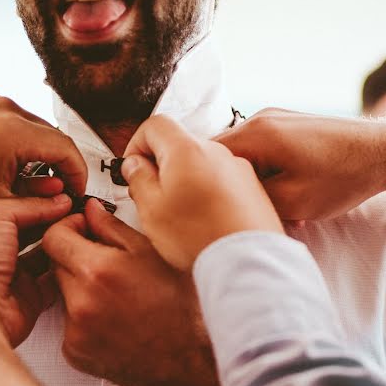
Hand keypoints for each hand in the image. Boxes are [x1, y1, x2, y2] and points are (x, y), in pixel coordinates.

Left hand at [0, 91, 86, 216]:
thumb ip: (37, 199)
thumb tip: (61, 196)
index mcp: (14, 131)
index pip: (66, 148)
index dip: (78, 172)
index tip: (77, 188)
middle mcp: (5, 108)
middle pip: (50, 136)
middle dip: (56, 163)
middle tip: (54, 190)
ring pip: (31, 126)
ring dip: (35, 150)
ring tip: (23, 178)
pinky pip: (10, 118)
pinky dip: (15, 138)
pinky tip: (3, 161)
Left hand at [0, 195, 72, 348]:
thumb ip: (26, 204)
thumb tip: (54, 201)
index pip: (12, 208)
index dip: (36, 200)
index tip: (60, 195)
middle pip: (31, 230)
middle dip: (52, 221)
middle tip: (74, 211)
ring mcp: (11, 275)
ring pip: (44, 254)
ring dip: (61, 244)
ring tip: (78, 231)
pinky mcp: (29, 296)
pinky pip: (54, 280)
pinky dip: (66, 270)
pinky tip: (75, 257)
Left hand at [43, 200, 220, 385]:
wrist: (191, 360)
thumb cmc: (181, 308)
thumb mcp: (153, 254)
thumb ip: (113, 228)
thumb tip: (91, 211)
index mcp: (97, 272)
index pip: (53, 237)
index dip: (68, 228)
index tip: (82, 230)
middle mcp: (81, 303)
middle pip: (56, 264)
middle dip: (77, 258)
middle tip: (109, 264)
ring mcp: (76, 331)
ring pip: (63, 294)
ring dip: (81, 289)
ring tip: (117, 296)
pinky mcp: (75, 352)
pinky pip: (69, 323)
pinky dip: (85, 318)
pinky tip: (114, 319)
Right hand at [121, 115, 282, 270]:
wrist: (246, 261)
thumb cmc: (199, 237)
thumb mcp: (151, 209)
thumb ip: (138, 179)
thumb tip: (135, 166)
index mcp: (186, 150)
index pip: (155, 125)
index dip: (137, 144)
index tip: (133, 167)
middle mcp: (216, 151)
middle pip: (179, 144)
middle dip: (161, 165)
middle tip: (152, 196)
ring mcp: (238, 168)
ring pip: (200, 164)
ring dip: (185, 181)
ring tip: (179, 214)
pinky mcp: (252, 188)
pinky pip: (221, 181)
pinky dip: (207, 194)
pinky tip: (204, 221)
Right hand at [213, 108, 385, 220]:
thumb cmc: (343, 177)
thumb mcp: (291, 201)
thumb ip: (250, 197)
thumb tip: (224, 198)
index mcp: (256, 133)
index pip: (205, 156)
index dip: (205, 184)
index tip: (215, 208)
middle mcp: (260, 118)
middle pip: (225, 157)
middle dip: (234, 187)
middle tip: (252, 212)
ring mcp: (276, 119)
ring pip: (247, 157)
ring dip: (257, 184)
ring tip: (280, 208)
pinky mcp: (291, 125)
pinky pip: (265, 151)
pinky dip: (271, 174)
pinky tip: (292, 195)